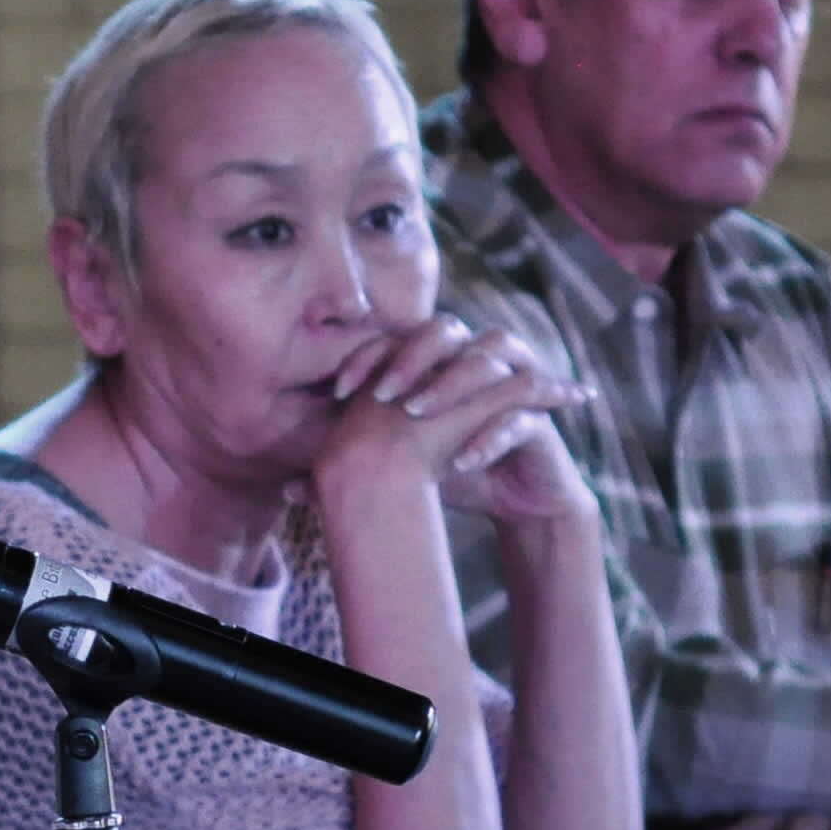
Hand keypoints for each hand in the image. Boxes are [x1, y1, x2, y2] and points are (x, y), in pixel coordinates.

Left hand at [314, 315, 595, 526]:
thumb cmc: (454, 475)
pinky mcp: (541, 416)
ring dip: (450, 384)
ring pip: (488, 359)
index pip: (399, 340)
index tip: (337, 392)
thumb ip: (350, 473)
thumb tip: (289, 491)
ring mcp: (513, 382)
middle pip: (446, 330)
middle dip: (411, 357)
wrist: (519, 500)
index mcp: (440, 362)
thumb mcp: (401, 473)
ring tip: (418, 415)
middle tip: (383, 394)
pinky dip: (491, 436)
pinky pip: (520, 415)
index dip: (367, 357)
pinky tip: (463, 463)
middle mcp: (476, 359)